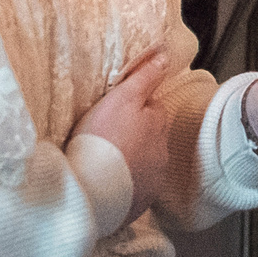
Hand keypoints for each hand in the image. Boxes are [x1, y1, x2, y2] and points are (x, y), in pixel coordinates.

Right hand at [71, 51, 173, 220]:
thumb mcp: (122, 98)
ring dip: (131, 159)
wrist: (92, 190)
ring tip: (104, 159)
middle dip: (135, 133)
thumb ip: (144, 77)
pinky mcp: (141, 201)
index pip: (153, 107)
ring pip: (144, 161)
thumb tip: (165, 55)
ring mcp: (153, 178)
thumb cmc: (103, 139)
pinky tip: (107, 181)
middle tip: (106, 134)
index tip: (114, 110)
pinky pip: (135, 187)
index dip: (134, 106)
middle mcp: (162, 151)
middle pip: (151, 135)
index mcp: (158, 123)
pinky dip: (125, 183)